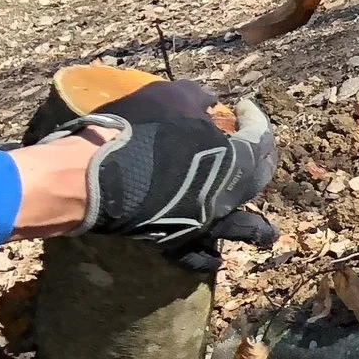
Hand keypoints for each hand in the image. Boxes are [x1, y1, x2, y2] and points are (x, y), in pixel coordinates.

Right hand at [39, 82, 280, 272]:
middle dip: (261, 163)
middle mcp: (226, 197)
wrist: (92, 174)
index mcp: (234, 161)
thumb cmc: (137, 130)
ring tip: (267, 233)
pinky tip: (217, 261)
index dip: (255, 119)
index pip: (258, 138)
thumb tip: (211, 99)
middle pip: (255, 182)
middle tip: (256, 149)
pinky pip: (196, 255)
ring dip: (255, 228)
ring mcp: (202, 221)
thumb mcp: (171, 97)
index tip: (242, 106)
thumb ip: (196, 97)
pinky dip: (207, 258)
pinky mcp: (173, 239)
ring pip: (238, 228)